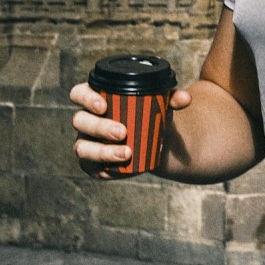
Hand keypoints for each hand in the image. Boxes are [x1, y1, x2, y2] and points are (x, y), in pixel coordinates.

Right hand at [70, 81, 191, 178]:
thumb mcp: (161, 104)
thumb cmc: (151, 113)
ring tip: (126, 153)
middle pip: (80, 121)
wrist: (155, 138)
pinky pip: (89, 168)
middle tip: (122, 132)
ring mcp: (86, 141)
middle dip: (99, 127)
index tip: (103, 105)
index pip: (79, 93)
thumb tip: (186, 99)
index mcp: (97, 98)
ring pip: (82, 147)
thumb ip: (172, 98)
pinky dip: (103, 169)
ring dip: (101, 152)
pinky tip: (118, 170)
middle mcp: (87, 120)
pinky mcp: (91, 162)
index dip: (86, 98)